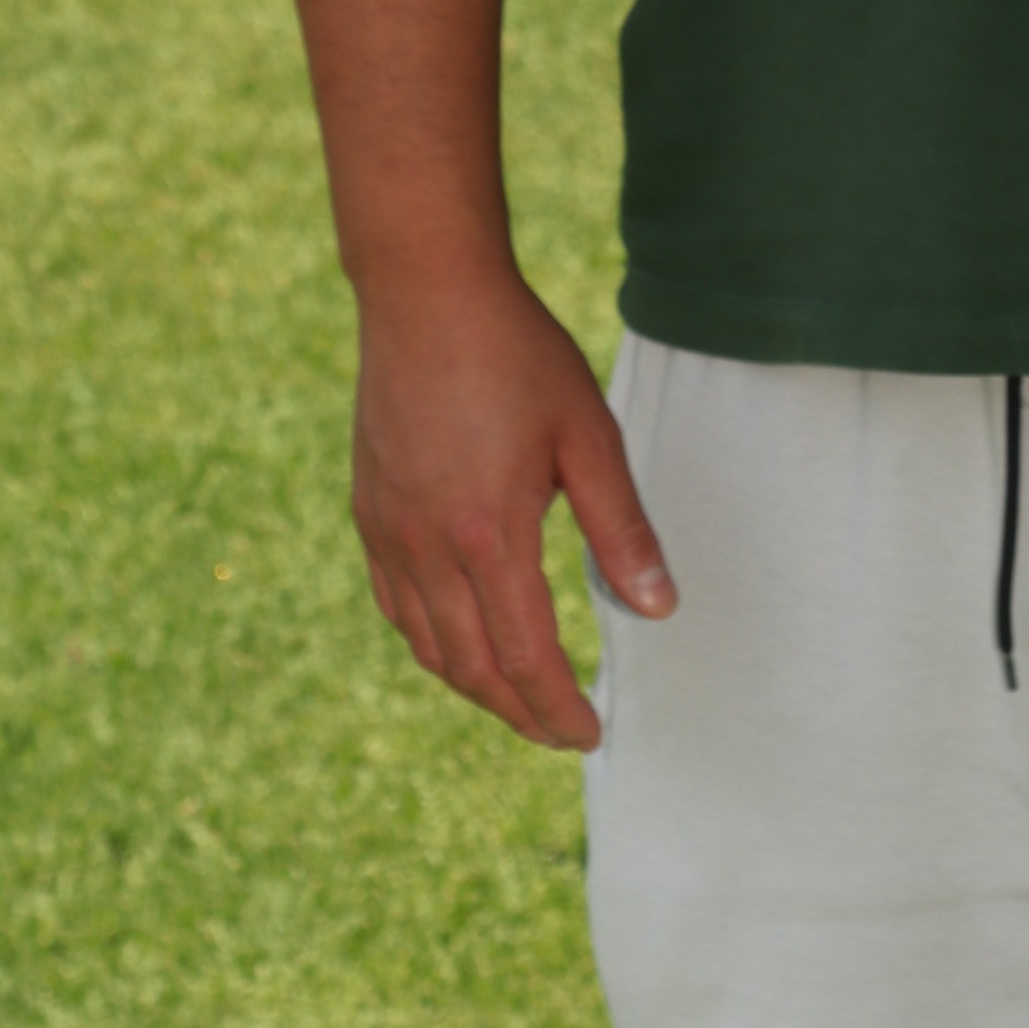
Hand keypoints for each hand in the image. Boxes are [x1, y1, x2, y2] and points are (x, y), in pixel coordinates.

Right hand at [349, 270, 675, 748]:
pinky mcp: (369, 511)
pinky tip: (458, 641)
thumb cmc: (518, 356)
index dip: (559, 708)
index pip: (527, 660)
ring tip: (519, 700)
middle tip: (560, 731)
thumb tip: (659, 609)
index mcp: (489, 537)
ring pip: (428, 646)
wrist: (426, 294)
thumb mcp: (589, 436)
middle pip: (473, 669)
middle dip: (520, 713)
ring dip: (475, 686)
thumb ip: (622, 528)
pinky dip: (431, 642)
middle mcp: (428, 549)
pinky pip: (396, 605)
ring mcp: (389, 532)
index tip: (591, 733)